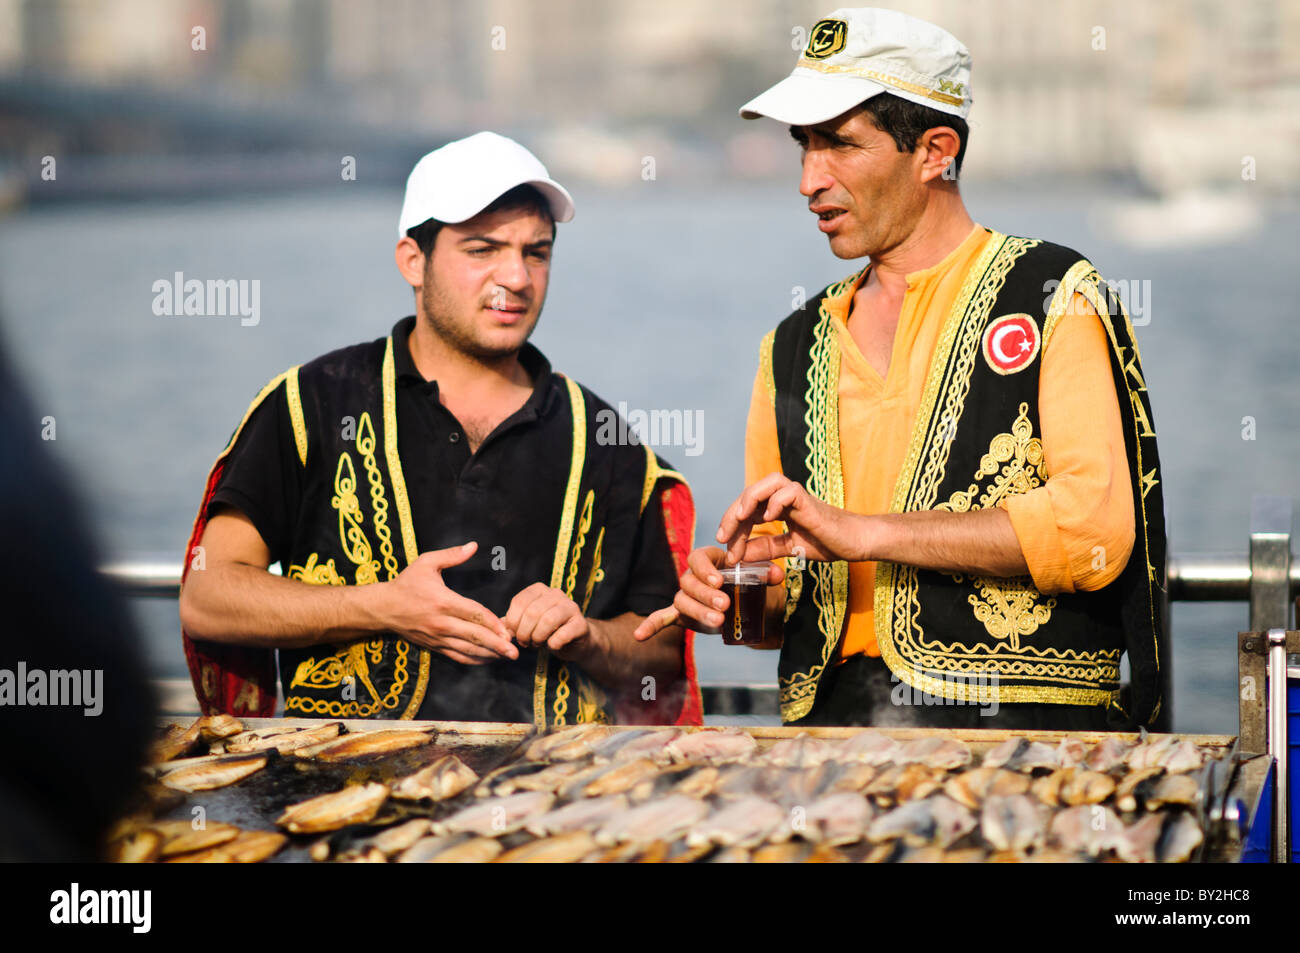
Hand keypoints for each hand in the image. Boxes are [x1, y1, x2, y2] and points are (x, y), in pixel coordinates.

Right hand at [380, 542, 517, 665]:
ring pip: (467, 649)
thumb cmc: (406, 583)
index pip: (473, 614)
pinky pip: (457, 656)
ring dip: (489, 654)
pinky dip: (474, 660)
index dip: (492, 623)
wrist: (383, 608)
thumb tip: (474, 546)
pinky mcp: (434, 646)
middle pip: (474, 636)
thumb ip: (452, 555)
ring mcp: (438, 637)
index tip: (507, 630)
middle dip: (496, 644)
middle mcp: (441, 622)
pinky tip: (488, 660)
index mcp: (443, 601)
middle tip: (514, 651)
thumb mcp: (426, 562)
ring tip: (506, 657)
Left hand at [505, 583, 596, 657]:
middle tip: (525, 643)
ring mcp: (571, 607)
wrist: (575, 641)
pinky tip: (552, 646)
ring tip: (536, 644)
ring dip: (537, 638)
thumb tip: (498, 625)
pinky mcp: (581, 623)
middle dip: (524, 632)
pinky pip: (562, 634)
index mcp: (540, 590)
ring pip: (548, 621)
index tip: (513, 634)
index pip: (520, 601)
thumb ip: (512, 623)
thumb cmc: (547, 631)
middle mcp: (556, 594)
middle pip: (532, 612)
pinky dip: (553, 644)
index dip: (513, 621)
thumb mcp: (527, 624)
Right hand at [632, 545, 783, 640]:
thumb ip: (766, 573)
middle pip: (689, 582)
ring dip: (698, 611)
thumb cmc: (749, 581)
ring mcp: (685, 596)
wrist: (745, 600)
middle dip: (706, 595)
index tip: (719, 581)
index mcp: (709, 560)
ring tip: (719, 621)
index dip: (705, 570)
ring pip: (681, 601)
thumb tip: (776, 575)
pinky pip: (662, 618)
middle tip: (725, 605)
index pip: (698, 558)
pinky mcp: (682, 615)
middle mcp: (692, 576)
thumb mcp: (759, 575)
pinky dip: (651, 625)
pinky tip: (640, 636)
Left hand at [715, 472, 864, 566]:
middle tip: (723, 537)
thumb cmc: (828, 542)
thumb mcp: (789, 548)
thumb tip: (740, 555)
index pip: (747, 509)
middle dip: (733, 515)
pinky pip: (789, 491)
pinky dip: (775, 502)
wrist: (856, 542)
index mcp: (778, 507)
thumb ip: (766, 548)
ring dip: (749, 499)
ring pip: (767, 483)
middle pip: (750, 494)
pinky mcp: (809, 500)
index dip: (732, 526)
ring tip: (740, 519)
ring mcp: (797, 496)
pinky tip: (769, 519)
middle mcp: (785, 497)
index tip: (725, 547)